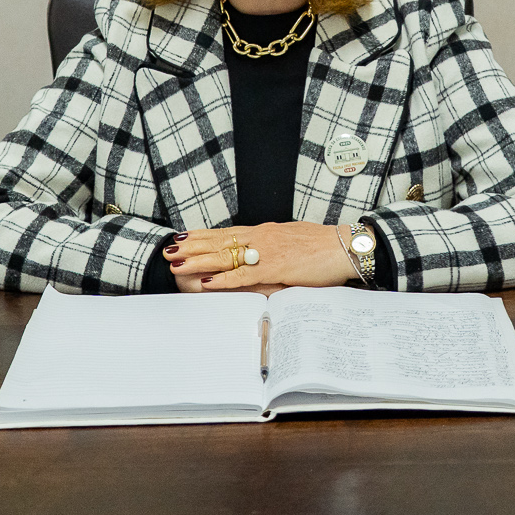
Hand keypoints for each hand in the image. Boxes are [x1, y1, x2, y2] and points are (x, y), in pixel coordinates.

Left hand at [164, 223, 354, 292]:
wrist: (345, 246)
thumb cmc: (324, 247)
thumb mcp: (293, 243)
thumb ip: (275, 249)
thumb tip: (263, 256)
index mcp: (265, 232)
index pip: (227, 232)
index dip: (203, 235)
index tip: (184, 236)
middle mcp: (261, 238)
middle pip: (219, 241)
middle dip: (192, 245)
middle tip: (170, 248)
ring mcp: (267, 252)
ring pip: (226, 256)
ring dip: (199, 260)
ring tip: (178, 262)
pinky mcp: (276, 268)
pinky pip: (244, 276)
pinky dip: (223, 280)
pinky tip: (207, 282)